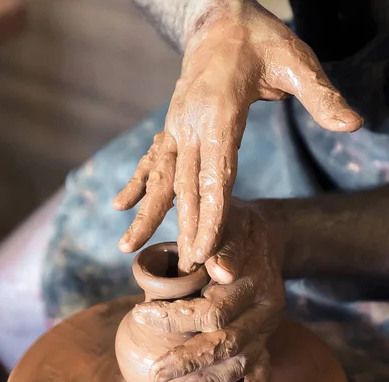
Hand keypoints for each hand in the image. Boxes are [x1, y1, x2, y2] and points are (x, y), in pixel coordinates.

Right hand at [113, 0, 361, 273]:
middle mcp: (190, 124)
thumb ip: (320, 95)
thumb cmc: (259, 39)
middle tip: (186, 265)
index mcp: (219, 114)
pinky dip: (136, 183)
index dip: (211, 216)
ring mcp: (176, 126)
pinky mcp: (172, 126)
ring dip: (147, 213)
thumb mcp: (295, 60)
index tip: (206, 249)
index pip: (215, 175)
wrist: (218, 19)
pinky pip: (151, 160)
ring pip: (160, 177)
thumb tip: (353, 124)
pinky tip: (120, 205)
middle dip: (187, 227)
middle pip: (186, 185)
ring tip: (126, 246)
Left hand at [131, 199, 284, 381]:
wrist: (266, 233)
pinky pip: (265, 366)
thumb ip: (221, 244)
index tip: (139, 315)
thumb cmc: (234, 224)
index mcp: (252, 280)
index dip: (175, 316)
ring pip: (240, 359)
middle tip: (155, 372)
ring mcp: (267, 326)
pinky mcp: (267, 336)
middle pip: (225, 340)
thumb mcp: (227, 220)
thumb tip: (218, 270)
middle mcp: (264, 307)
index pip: (212, 308)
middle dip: (187, 359)